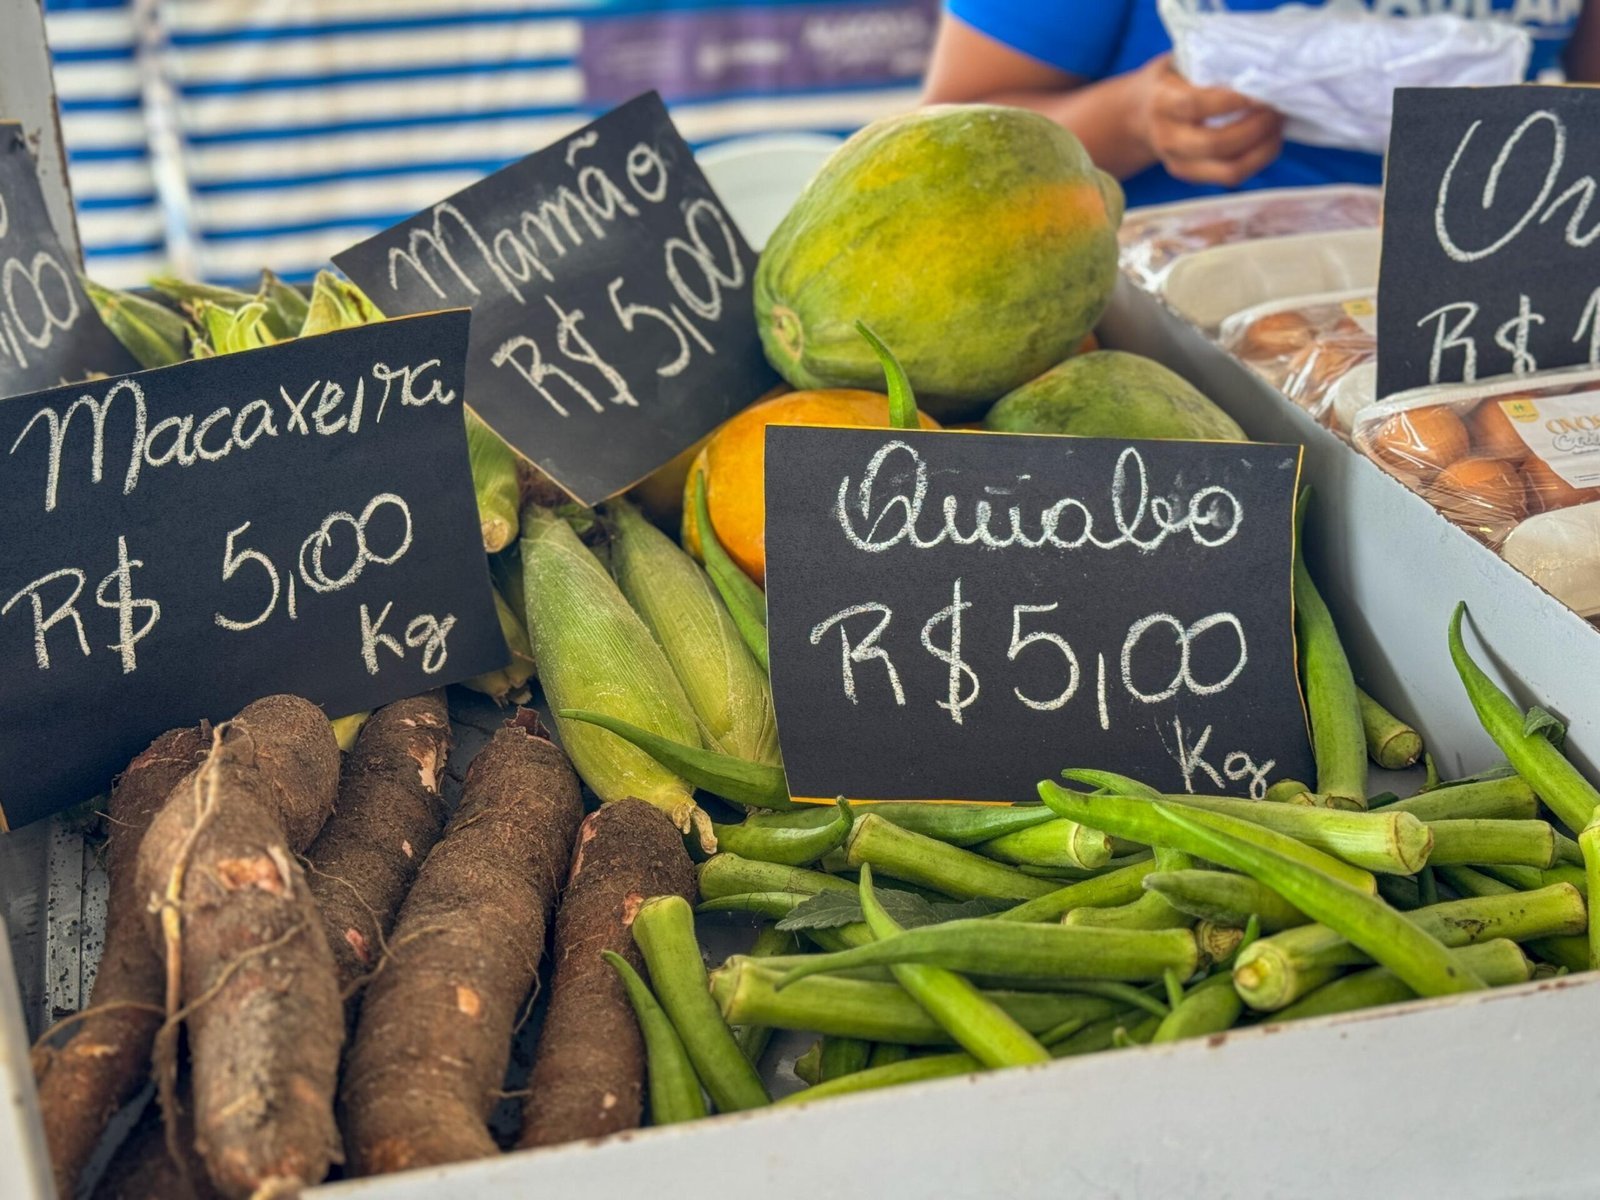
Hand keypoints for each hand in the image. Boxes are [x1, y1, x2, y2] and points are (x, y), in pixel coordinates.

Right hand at [1133, 55, 1282, 186]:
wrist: (1139, 114)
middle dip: (1256, 128)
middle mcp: (1167, 138)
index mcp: (1162, 103)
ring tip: (1277, 126)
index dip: (1233, 100)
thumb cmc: (1170, 79)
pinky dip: (1257, 159)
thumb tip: (1259, 68)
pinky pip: (1231, 176)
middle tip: (1277, 108)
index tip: (1263, 91)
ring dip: (1263, 150)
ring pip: (1229, 171)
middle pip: (1216, 144)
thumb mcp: (1180, 62)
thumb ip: (1210, 64)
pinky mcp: (1192, 177)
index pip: (1197, 105)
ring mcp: (1179, 163)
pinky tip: (1268, 140)